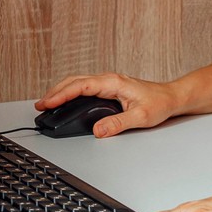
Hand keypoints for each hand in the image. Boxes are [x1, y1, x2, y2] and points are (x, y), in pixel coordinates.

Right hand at [34, 72, 180, 138]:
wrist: (171, 97)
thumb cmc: (159, 103)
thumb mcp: (140, 117)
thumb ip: (118, 124)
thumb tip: (98, 131)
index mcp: (113, 82)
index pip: (81, 86)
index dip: (61, 94)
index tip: (48, 102)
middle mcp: (109, 79)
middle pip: (74, 81)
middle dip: (55, 92)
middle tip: (40, 105)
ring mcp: (108, 83)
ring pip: (78, 82)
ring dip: (61, 91)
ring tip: (47, 103)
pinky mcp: (109, 88)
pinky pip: (84, 87)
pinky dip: (71, 92)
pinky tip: (65, 100)